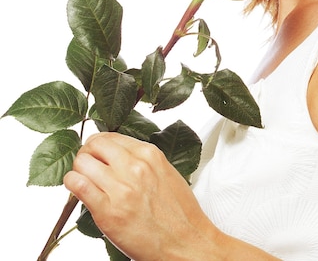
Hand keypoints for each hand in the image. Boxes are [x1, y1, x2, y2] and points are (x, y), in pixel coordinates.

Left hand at [63, 133, 217, 260]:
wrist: (184, 242)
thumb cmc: (178, 212)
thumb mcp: (166, 173)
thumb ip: (143, 161)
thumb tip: (118, 156)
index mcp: (150, 154)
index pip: (111, 136)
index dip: (99, 144)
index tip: (96, 153)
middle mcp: (135, 166)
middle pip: (94, 144)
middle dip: (86, 153)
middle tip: (86, 166)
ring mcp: (121, 188)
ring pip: (82, 162)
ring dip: (78, 169)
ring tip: (82, 179)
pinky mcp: (108, 210)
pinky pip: (78, 185)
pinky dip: (71, 183)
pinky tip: (75, 188)